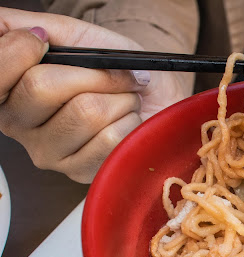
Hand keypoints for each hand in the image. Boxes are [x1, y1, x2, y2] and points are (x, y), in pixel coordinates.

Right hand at [0, 8, 190, 182]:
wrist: (158, 98)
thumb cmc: (116, 68)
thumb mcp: (76, 37)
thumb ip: (32, 26)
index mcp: (8, 90)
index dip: (22, 49)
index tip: (45, 39)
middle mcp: (18, 124)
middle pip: (41, 86)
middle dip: (92, 73)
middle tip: (113, 75)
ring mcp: (47, 152)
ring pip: (85, 112)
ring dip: (118, 98)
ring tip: (123, 101)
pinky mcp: (80, 172)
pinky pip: (110, 139)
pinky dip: (130, 121)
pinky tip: (127, 123)